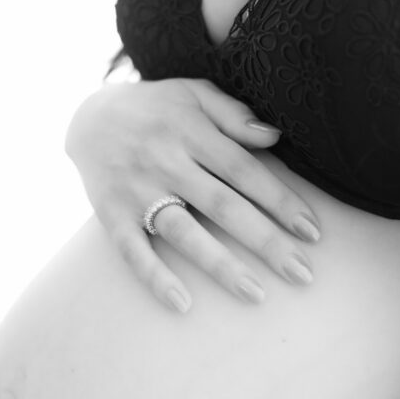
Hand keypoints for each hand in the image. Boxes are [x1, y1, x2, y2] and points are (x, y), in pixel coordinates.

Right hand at [65, 78, 320, 310]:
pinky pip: (133, 252)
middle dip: (266, 242)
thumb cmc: (156, 109)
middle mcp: (166, 161)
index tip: (312, 233)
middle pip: (224, 206)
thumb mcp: (193, 94)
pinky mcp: (111, 216)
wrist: (86, 116)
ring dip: (221, 266)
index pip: (245, 171)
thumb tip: (273, 135)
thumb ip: (233, 114)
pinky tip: (183, 304)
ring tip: (257, 294)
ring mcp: (138, 191)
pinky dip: (156, 278)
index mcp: (191, 132)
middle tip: (303, 274)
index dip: (281, 202)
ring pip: (185, 233)